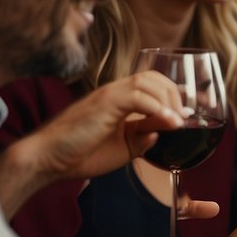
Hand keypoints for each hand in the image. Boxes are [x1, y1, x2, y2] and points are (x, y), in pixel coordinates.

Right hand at [32, 71, 185, 181]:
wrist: (48, 159)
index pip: (151, 84)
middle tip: (184, 117)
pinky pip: (137, 97)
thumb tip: (164, 129)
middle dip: (175, 94)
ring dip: (168, 100)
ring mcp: (108, 95)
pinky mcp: (104, 103)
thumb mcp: (122, 147)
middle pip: (153, 77)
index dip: (174, 94)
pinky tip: (167, 123)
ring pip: (147, 82)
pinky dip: (157, 109)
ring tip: (178, 121)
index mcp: (118, 100)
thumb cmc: (79, 154)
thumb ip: (142, 137)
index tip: (188, 112)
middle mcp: (114, 92)